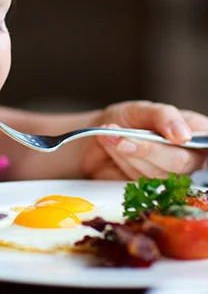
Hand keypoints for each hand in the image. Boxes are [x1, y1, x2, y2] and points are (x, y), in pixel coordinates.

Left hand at [81, 101, 207, 179]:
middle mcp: (189, 156)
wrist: (100, 135)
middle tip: (122, 137)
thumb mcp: (142, 109)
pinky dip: (121, 161)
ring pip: (155, 173)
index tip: (180, 139)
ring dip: (128, 153)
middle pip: (180, 162)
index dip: (200, 145)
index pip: (206, 142)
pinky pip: (138, 181)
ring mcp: (170, 174)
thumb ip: (163, 116)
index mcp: (195, 132)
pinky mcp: (150, 188)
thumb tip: (183, 135)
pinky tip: (112, 147)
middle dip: (148, 149)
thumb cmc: (126, 120)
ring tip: (111, 136)